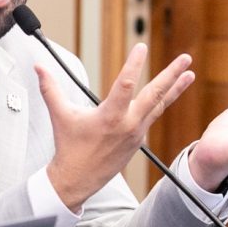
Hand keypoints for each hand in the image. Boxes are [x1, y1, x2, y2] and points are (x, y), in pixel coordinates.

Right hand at [39, 44, 194, 209]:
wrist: (77, 179)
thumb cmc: (68, 147)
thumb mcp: (59, 115)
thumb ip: (50, 88)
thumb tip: (39, 67)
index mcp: (110, 117)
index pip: (125, 84)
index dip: (134, 64)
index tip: (142, 47)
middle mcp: (128, 124)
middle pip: (155, 95)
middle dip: (172, 75)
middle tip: (185, 59)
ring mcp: (136, 133)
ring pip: (159, 106)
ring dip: (175, 89)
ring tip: (188, 75)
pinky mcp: (138, 141)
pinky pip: (151, 118)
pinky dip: (159, 104)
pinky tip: (164, 95)